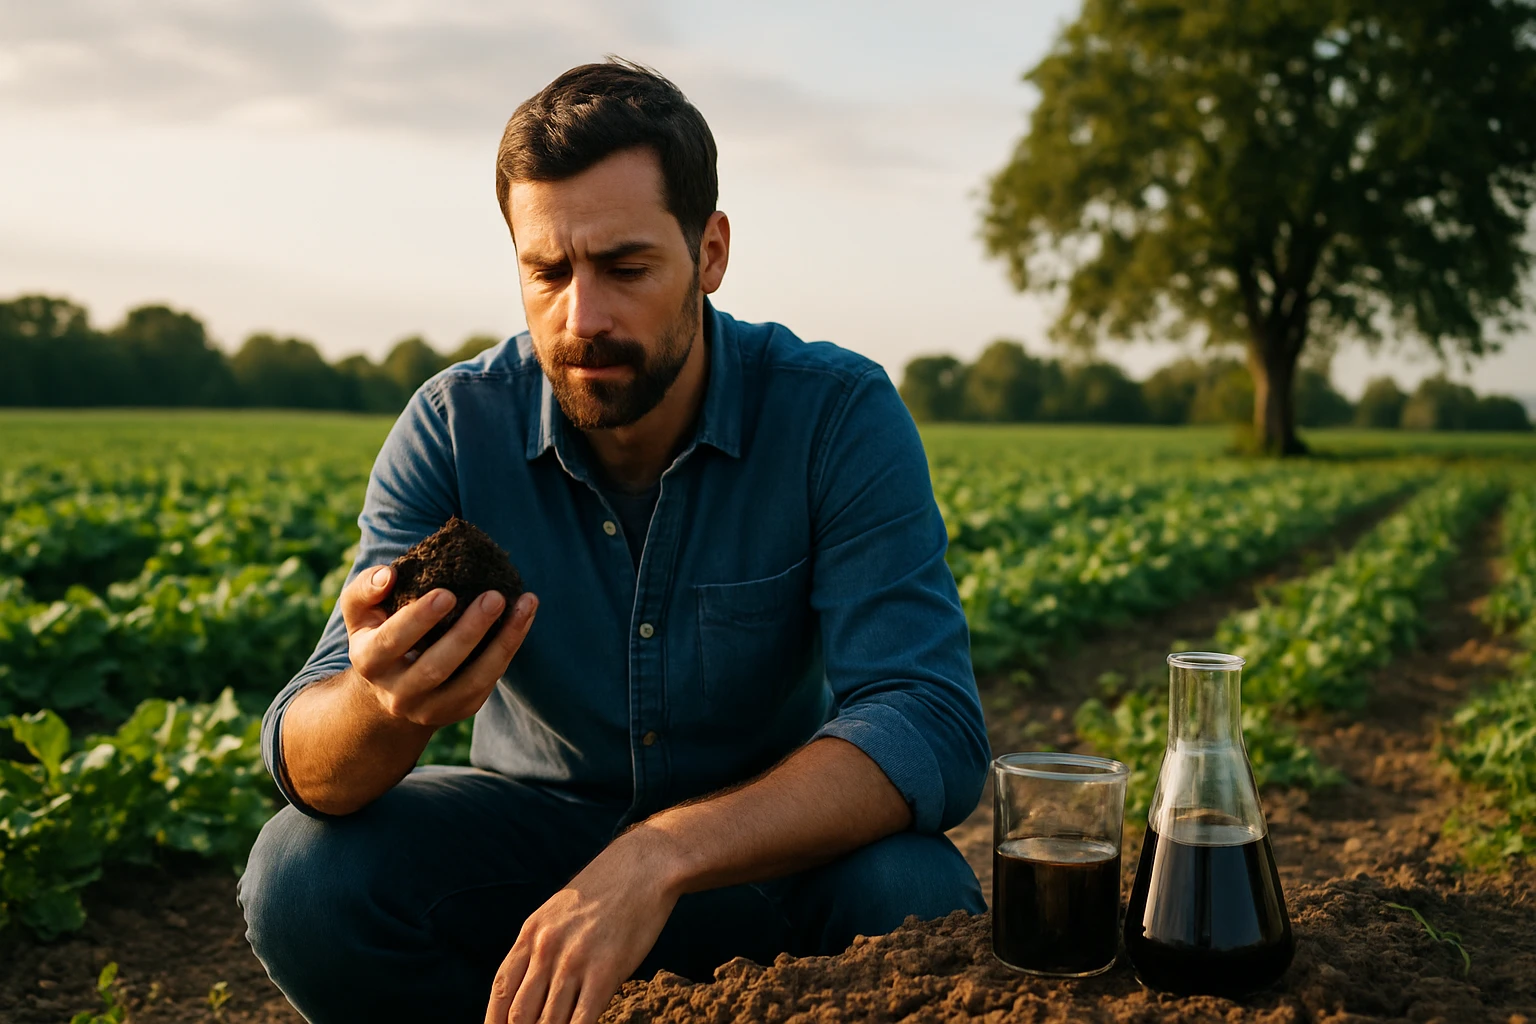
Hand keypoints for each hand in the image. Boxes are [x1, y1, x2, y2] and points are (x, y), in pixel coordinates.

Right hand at [338, 564, 537, 728]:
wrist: (388, 693)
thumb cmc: (378, 635)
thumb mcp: (360, 613)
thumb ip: (365, 589)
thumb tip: (389, 574)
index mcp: (370, 662)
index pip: (391, 641)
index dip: (419, 619)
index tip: (447, 593)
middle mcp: (398, 693)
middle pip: (435, 667)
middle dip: (468, 632)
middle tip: (494, 596)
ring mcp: (430, 708)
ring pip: (471, 680)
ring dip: (502, 642)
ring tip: (524, 604)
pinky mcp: (459, 709)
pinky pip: (488, 682)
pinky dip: (509, 649)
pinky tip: (524, 618)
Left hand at [484, 828, 682, 1023]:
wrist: (643, 867)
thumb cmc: (603, 891)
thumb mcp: (558, 912)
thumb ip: (540, 947)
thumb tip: (531, 988)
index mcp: (531, 933)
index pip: (501, 991)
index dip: (494, 1022)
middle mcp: (546, 949)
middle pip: (520, 1015)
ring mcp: (575, 962)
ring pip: (549, 1023)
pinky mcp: (605, 972)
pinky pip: (582, 1021)